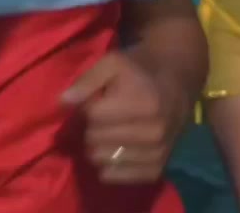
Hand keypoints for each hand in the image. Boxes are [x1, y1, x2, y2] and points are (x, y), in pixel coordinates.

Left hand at [62, 52, 182, 183]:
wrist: (177, 82)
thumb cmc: (139, 71)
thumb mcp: (112, 63)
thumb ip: (87, 81)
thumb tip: (63, 102)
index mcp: (142, 105)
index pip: (92, 117)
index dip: (86, 108)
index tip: (93, 101)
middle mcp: (152, 133)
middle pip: (95, 139)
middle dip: (91, 128)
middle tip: (101, 118)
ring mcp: (156, 154)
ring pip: (101, 159)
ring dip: (97, 147)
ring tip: (108, 132)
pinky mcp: (157, 170)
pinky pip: (116, 176)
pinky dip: (108, 166)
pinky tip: (111, 150)